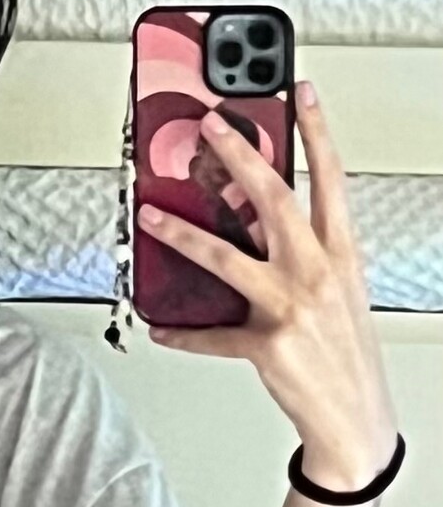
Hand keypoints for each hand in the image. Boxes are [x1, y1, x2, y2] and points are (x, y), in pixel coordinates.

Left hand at [138, 81, 398, 485]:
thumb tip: (255, 224)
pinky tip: (162, 328)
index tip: (298, 92)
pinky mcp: (264, 345)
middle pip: (273, 198)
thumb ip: (303, 253)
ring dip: (182, 234)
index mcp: (340, 253)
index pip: (330, 178)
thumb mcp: (338, 290)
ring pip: (226, 257)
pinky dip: (184, 333)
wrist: (355, 414)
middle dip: (239, 156)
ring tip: (151, 215)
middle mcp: (316, 272)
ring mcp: (290, 307)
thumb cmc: (344, 351)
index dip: (315, 131)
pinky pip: (211, 335)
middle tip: (211, 127)